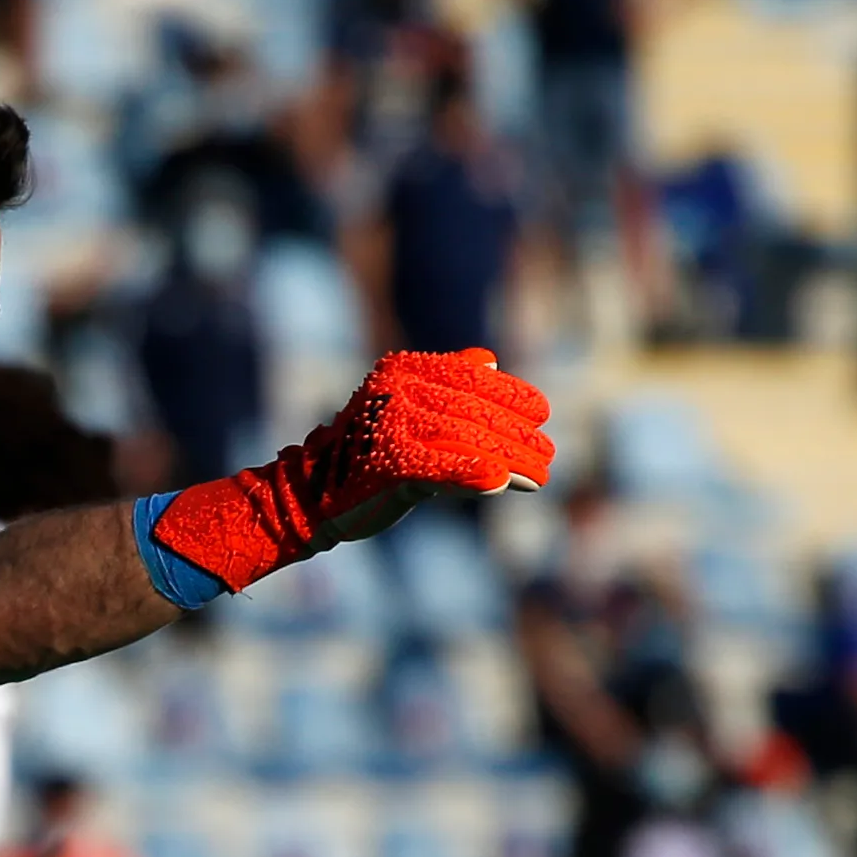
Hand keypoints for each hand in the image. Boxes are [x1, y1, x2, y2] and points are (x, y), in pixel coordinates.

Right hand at [148, 350, 552, 597]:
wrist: (308, 497)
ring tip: (539, 478)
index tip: (542, 413)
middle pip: (474, 411)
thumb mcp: (404, 408)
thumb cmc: (364, 456)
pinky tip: (501, 485)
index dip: (511, 395)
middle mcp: (399, 389)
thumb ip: (444, 384)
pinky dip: (473, 475)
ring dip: (510, 461)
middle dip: (518, 437)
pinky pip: (443, 468)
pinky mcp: (390, 463)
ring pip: (468, 440)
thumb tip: (490, 360)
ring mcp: (393, 424)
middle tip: (548, 457)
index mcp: (404, 369)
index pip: (471, 378)